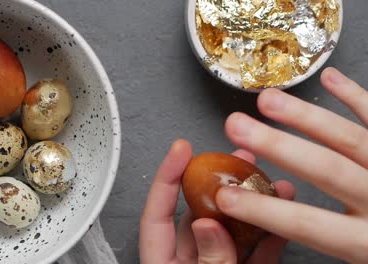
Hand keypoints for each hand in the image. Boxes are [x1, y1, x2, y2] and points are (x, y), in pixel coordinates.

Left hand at [139, 140, 294, 263]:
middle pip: (201, 214)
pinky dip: (268, 239)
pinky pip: (253, 255)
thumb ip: (208, 258)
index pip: (157, 212)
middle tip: (240, 158)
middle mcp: (187, 263)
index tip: (180, 149)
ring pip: (232, 231)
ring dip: (253, 208)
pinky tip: (281, 221)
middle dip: (222, 184)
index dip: (167, 177)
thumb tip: (207, 223)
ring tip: (272, 186)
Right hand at [217, 67, 367, 263]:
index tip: (227, 196)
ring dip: (308, 116)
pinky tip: (332, 80)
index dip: (265, 210)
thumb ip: (339, 247)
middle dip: (278, 145)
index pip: (309, 225)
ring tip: (269, 100)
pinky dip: (357, 98)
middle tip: (238, 125)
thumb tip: (286, 241)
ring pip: (353, 139)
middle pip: (328, 169)